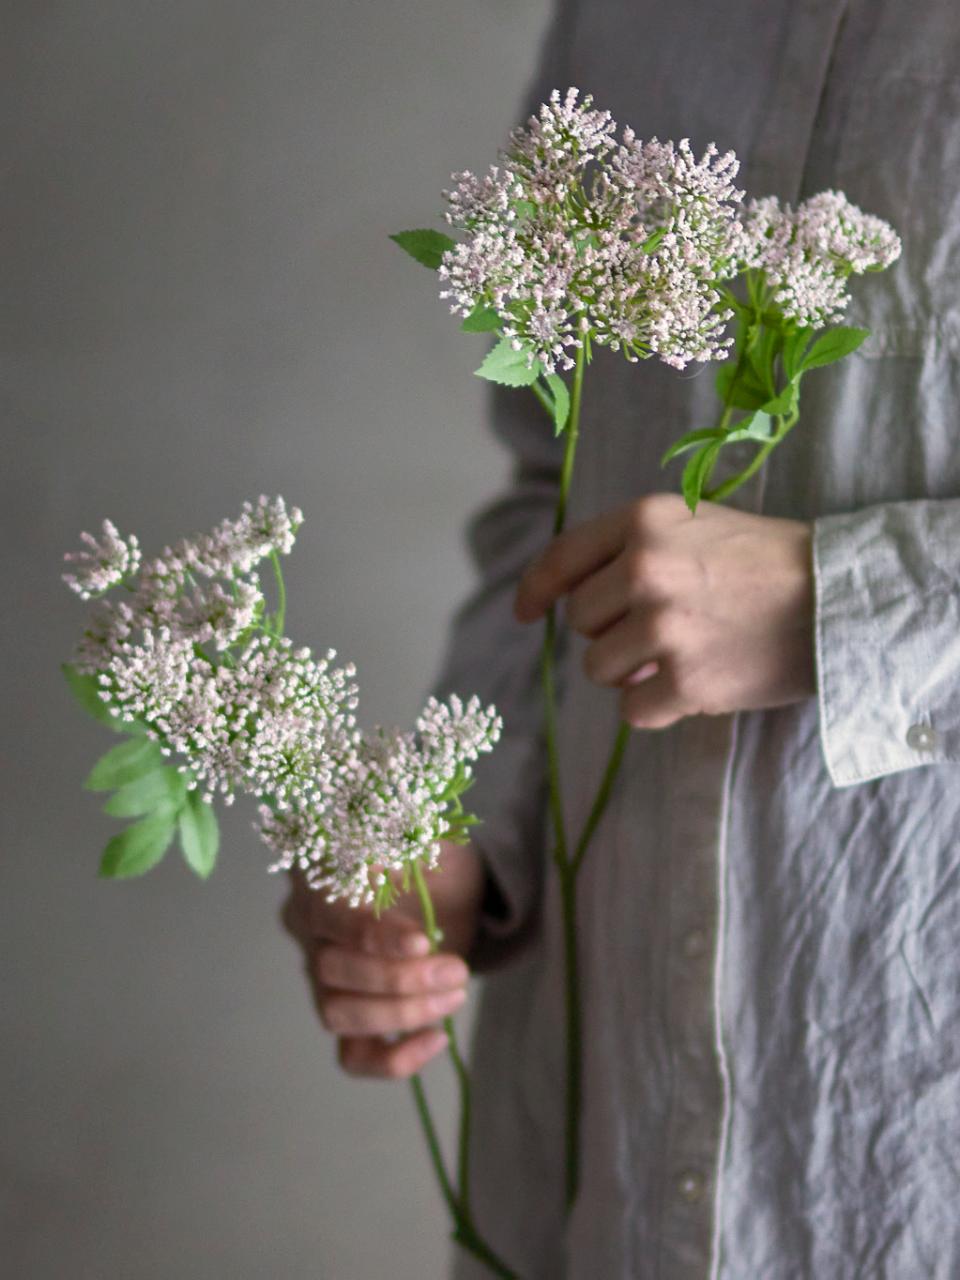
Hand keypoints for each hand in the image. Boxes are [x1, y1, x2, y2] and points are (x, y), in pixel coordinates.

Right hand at [280, 840, 484, 1078]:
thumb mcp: (431, 842)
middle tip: (456, 970)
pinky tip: (437, 1039)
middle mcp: (309, 931)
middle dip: (398, 979)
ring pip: (336, 1013)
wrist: (450, 891)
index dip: (372, 936)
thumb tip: (396, 855)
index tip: (422, 942)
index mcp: (319, 880)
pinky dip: (394, 1060)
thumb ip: (411, 844)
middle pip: (331, 969)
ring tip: (454, 994)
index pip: (330, 915)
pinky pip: (353, 1057)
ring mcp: (324, 979)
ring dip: (400, 1013)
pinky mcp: (350, 1019)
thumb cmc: (432, 861)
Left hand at [514, 492, 814, 728]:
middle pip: (581, 621)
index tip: (524, 612)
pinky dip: (655, 707)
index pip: (562, 558)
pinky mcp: (686, 681)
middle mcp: (645, 570)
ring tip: (679, 654)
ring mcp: (664, 628)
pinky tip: (692, 686)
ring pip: (598, 668)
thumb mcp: (693, 523)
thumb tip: (566, 601)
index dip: (535, 589)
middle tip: (660, 627)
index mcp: (643, 522)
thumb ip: (629, 550)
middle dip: (609, 631)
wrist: (839, 600)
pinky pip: (632, 710)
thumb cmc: (765, 560)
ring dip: (629, 671)